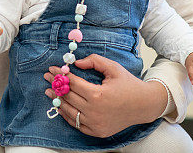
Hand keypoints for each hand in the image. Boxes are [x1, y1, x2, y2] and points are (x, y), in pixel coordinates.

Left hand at [42, 54, 166, 137]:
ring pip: (69, 112)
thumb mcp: (113, 67)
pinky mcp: (97, 131)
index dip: (60, 75)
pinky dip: (67, 115)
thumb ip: (94, 61)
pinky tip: (60, 107)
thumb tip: (76, 63)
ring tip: (49, 92)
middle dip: (55, 85)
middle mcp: (95, 111)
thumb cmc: (129, 85)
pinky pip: (76, 124)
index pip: (72, 83)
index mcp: (98, 95)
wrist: (144, 105)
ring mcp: (95, 123)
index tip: (52, 69)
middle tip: (47, 78)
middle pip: (68, 97)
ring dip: (57, 101)